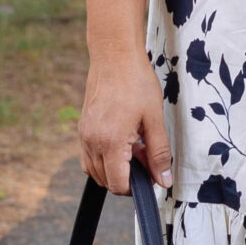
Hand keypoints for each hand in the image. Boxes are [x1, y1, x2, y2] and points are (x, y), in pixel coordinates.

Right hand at [79, 47, 171, 189]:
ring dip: (114, 169)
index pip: (117, 184)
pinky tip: (123, 141)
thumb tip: (162, 180)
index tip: (150, 177)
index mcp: (110, 142)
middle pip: (105, 180)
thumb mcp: (154, 118)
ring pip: (95, 170)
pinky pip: (89, 155)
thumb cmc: (136, 82)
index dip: (135, 188)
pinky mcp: (83, 128)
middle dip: (126, 178)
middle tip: (146, 158)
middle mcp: (91, 142)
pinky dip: (105, 158)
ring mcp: (84, 135)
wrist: (114, 56)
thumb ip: (159, 153)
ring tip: (135, 149)